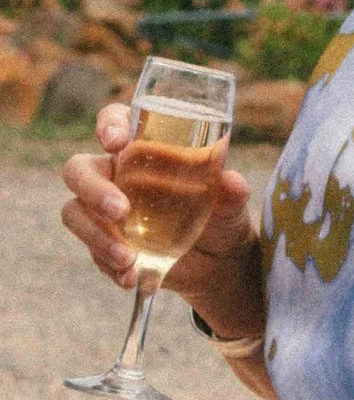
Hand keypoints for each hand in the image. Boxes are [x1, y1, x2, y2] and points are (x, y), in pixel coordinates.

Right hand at [63, 100, 257, 313]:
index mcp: (143, 149)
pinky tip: (131, 277)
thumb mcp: (232, 205)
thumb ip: (231, 192)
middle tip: (121, 211)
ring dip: (96, 235)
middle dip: (93, 189)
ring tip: (127, 258)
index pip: (115, 121)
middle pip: (79, 170)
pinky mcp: (105, 243)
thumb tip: (232, 183)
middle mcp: (116, 176)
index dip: (109, 125)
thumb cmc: (222, 216)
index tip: (115, 142)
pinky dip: (108, 266)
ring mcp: (105, 212)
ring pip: (75, 212)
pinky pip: (91, 251)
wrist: (220, 263)